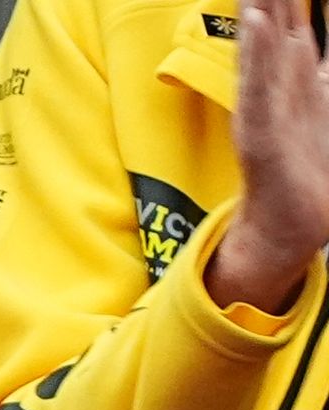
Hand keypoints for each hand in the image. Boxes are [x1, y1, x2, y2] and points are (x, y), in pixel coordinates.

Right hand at [208, 0, 328, 311]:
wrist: (294, 223)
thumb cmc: (314, 169)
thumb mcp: (326, 107)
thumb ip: (323, 77)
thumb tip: (318, 55)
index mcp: (302, 74)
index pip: (295, 20)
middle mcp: (281, 83)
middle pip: (276, 22)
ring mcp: (266, 106)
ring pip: (263, 42)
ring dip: (258, 9)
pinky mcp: (260, 132)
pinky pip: (258, 86)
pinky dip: (255, 56)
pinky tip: (253, 26)